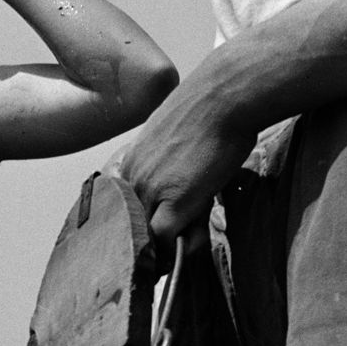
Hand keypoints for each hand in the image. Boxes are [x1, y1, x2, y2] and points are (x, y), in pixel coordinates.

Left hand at [112, 76, 256, 243]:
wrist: (224, 95)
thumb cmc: (210, 109)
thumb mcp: (176, 136)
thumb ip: (170, 162)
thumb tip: (184, 184)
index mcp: (129, 161)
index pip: (122, 207)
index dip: (141, 222)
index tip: (157, 229)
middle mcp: (131, 177)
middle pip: (132, 225)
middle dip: (152, 239)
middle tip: (175, 241)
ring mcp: (149, 190)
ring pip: (146, 236)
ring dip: (166, 246)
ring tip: (192, 233)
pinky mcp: (173, 201)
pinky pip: (164, 240)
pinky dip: (176, 250)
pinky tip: (194, 239)